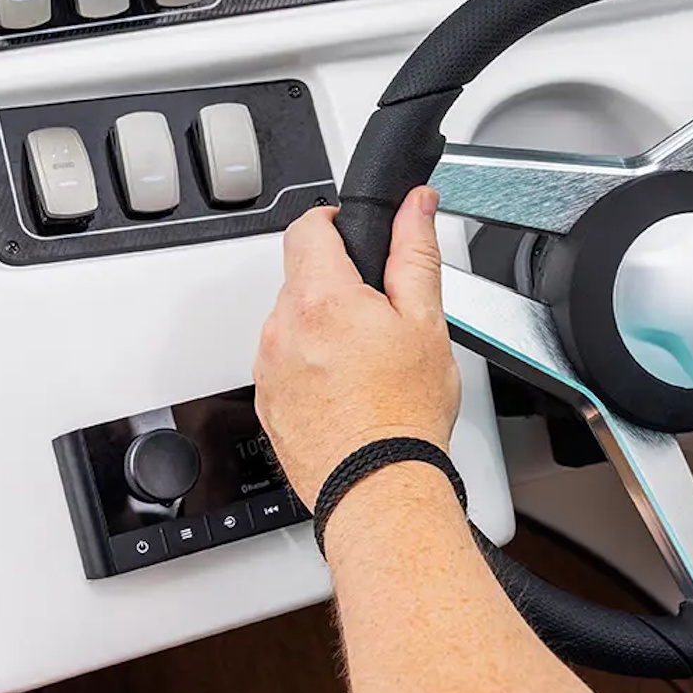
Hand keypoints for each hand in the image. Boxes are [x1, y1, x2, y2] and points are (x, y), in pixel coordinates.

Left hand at [253, 189, 461, 507]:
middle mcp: (282, 329)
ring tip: (366, 364)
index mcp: (320, 298)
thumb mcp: (426, 320)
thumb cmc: (403, 413)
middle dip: (336, 286)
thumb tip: (415, 206)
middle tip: (379, 317)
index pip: (306, 227)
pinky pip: (284, 366)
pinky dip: (311, 368)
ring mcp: (268, 368)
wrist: (378, 486)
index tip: (352, 235)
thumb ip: (415, 251)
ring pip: (292, 324)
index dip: (332, 221)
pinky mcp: (267, 403)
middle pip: (301, 280)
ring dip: (322, 330)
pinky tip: (348, 392)